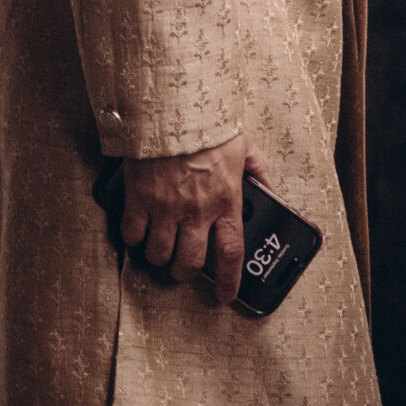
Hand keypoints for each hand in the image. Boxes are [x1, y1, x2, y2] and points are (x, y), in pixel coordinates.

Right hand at [120, 132, 268, 306]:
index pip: (231, 253)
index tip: (226, 296)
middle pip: (189, 262)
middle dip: (184, 273)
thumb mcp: (246, 147)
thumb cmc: (209, 127)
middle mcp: (196, 211)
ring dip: (159, 257)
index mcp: (225, 201)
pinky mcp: (139, 200)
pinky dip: (135, 238)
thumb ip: (260, 173)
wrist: (172, 109)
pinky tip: (139, 230)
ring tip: (160, 249)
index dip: (229, 281)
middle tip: (182, 269)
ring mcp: (165, 208)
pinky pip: (133, 234)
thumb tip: (272, 192)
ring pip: (158, 254)